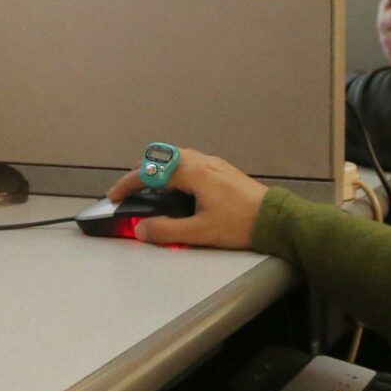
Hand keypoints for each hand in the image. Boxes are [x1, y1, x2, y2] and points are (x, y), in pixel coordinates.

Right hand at [104, 147, 265, 249]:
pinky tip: (177, 188)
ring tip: (150, 189)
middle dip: (141, 173)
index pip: (151, 171)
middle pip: (162, 158)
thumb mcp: (200, 232)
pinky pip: (191, 163)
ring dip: (158, 170)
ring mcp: (215, 164)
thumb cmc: (241, 223)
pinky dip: (174, 171)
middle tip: (129, 191)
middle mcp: (203, 162)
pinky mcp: (223, 171)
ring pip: (177, 158)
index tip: (115, 195)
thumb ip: (166, 230)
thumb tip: (141, 230)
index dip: (128, 183)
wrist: (275, 219)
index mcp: (194, 172)